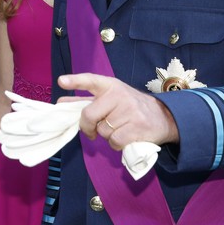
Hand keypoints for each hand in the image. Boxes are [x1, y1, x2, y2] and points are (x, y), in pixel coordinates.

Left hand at [57, 73, 179, 149]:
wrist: (163, 117)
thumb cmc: (130, 107)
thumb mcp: (110, 98)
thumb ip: (85, 100)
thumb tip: (60, 103)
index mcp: (110, 85)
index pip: (90, 80)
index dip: (75, 81)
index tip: (61, 81)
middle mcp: (119, 95)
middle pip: (88, 115)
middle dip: (86, 127)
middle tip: (92, 130)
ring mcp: (130, 111)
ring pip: (102, 131)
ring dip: (106, 135)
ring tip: (118, 128)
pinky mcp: (137, 127)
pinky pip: (114, 141)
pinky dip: (116, 144)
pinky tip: (125, 137)